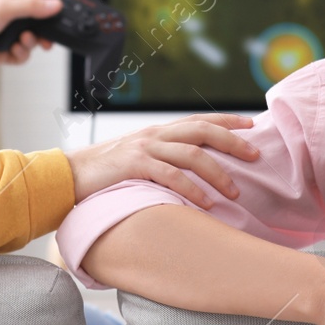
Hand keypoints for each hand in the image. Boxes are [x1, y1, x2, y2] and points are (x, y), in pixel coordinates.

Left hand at [0, 0, 61, 77]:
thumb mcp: (5, 8)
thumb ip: (32, 7)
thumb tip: (56, 5)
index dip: (52, 1)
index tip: (62, 10)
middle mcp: (12, 16)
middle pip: (40, 22)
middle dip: (46, 31)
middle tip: (50, 37)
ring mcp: (9, 35)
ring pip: (34, 41)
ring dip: (32, 43)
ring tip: (23, 42)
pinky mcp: (5, 52)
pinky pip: (23, 56)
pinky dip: (22, 55)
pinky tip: (13, 51)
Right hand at [66, 113, 261, 206]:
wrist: (69, 175)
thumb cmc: (107, 173)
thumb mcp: (139, 160)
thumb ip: (163, 160)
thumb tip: (193, 173)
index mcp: (158, 132)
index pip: (200, 120)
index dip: (227, 120)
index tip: (252, 125)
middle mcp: (155, 135)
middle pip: (202, 131)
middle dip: (232, 142)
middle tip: (255, 156)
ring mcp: (144, 148)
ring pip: (192, 154)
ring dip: (217, 173)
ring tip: (234, 192)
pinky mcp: (134, 165)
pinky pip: (170, 175)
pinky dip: (191, 190)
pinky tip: (205, 203)